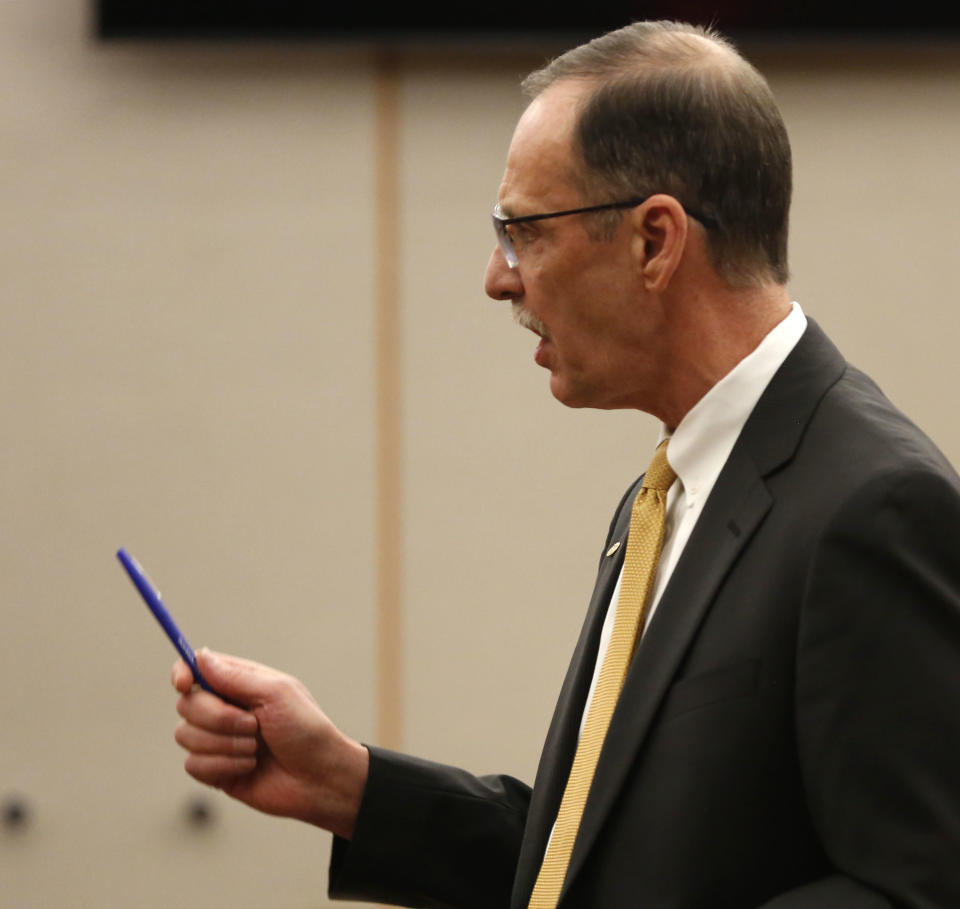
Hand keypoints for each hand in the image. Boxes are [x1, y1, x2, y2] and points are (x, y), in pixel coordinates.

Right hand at [172, 649, 368, 838]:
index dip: (182, 673)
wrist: (319, 778)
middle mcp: (225, 709)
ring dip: (224, 744)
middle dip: (218, 718)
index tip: (184, 683)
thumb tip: (201, 657)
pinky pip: (193, 765)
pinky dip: (223, 766)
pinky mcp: (215, 770)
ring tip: (255, 749)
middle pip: (187, 704)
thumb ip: (236, 677)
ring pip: (185, 735)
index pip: (195, 669)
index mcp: (240, 683)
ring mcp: (218, 740)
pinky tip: (249, 768)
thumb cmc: (306, 730)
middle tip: (253, 725)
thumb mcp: (278, 694)